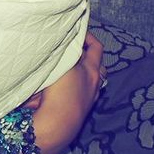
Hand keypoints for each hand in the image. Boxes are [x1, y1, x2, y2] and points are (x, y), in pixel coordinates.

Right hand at [32, 33, 105, 153]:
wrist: (57, 123)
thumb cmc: (61, 90)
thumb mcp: (64, 63)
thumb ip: (68, 50)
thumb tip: (69, 39)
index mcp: (92, 71)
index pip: (96, 47)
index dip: (88, 36)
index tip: (77, 30)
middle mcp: (93, 85)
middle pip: (95, 65)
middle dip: (84, 55)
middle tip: (70, 48)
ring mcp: (87, 99)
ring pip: (87, 80)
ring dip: (78, 72)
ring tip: (65, 65)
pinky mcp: (78, 111)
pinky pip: (78, 93)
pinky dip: (72, 86)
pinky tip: (60, 85)